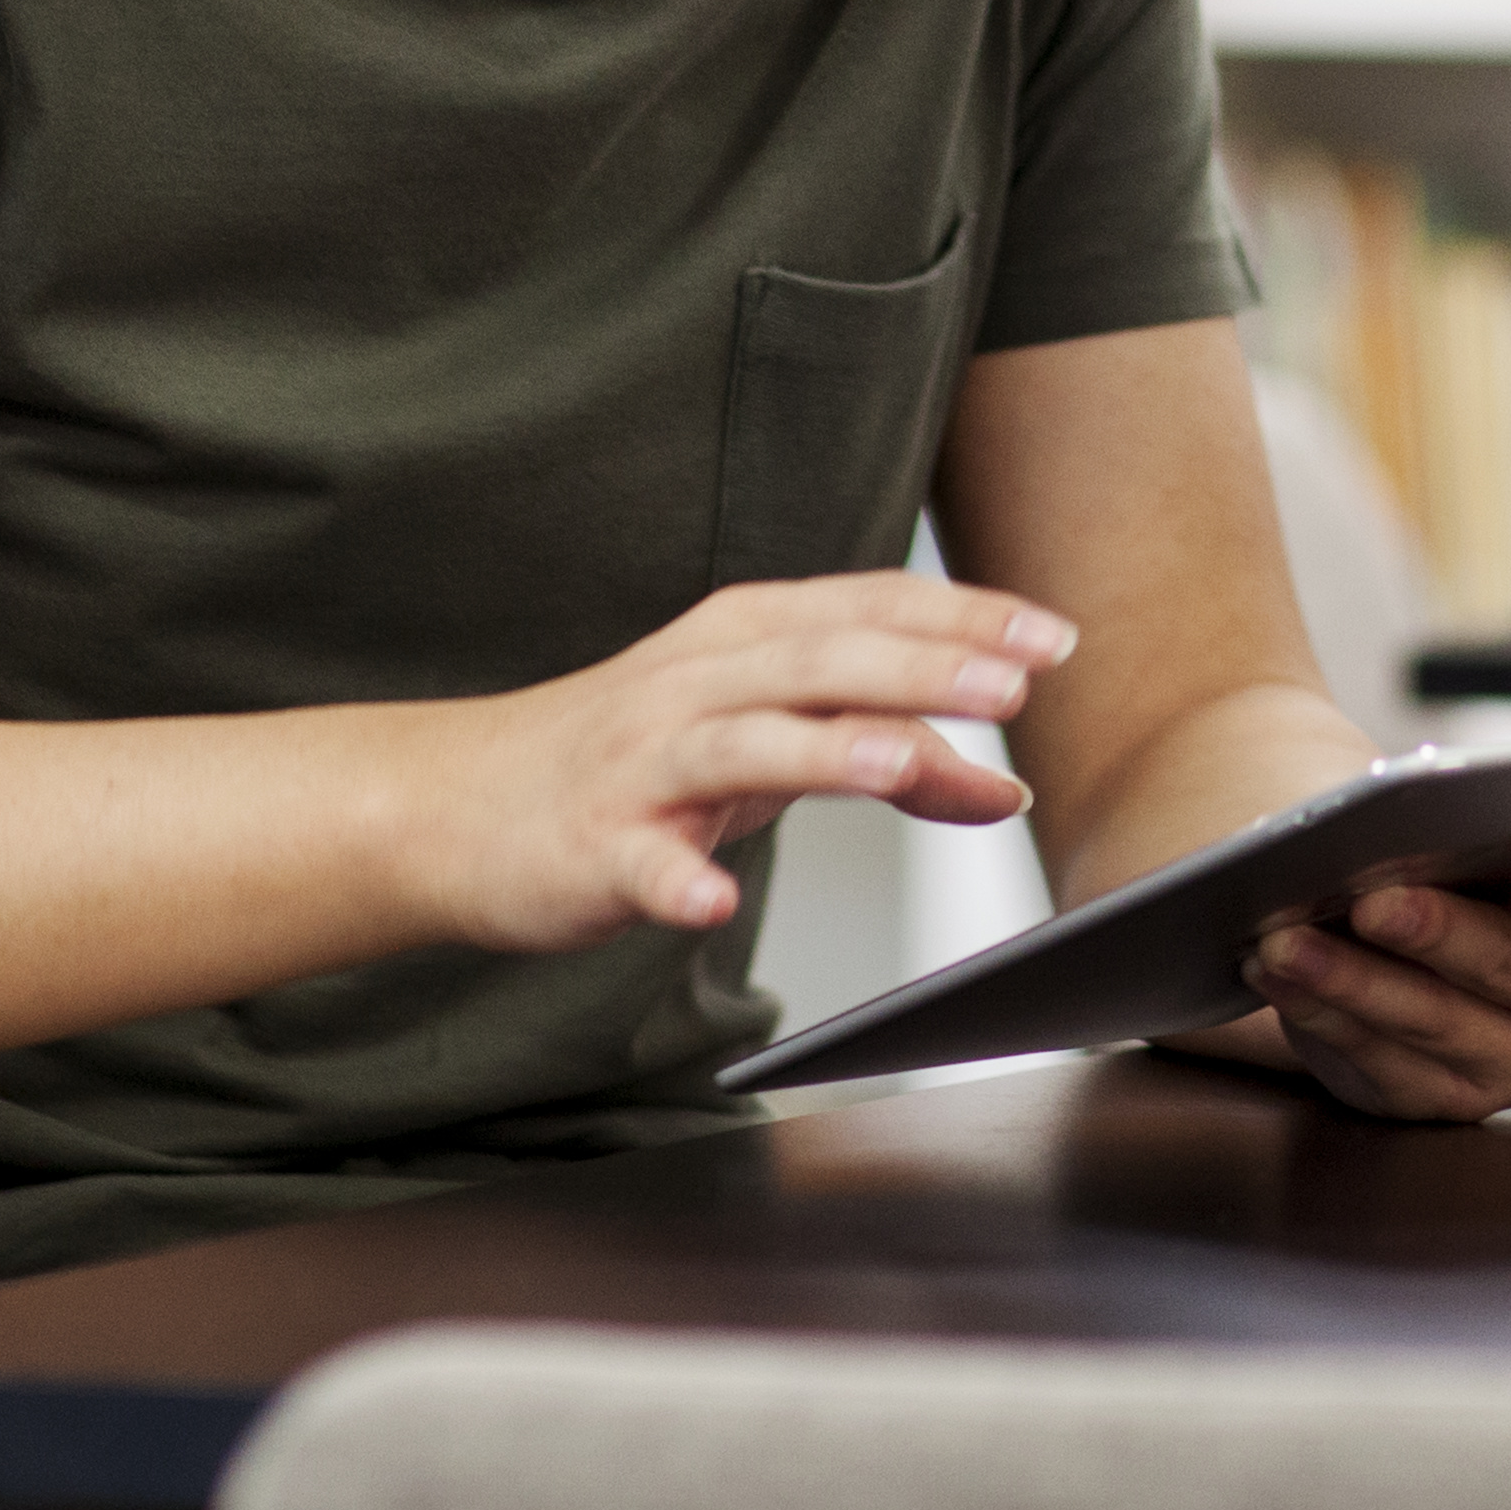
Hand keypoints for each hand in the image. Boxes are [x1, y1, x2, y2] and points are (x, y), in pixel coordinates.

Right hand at [411, 571, 1074, 953]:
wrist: (456, 804)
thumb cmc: (637, 761)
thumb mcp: (771, 746)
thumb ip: (885, 751)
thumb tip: (1002, 782)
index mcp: (745, 640)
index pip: (869, 610)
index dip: (962, 619)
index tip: (1053, 637)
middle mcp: (696, 683)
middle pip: (820, 662)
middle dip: (921, 668)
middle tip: (1012, 684)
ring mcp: (641, 762)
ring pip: (743, 743)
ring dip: (824, 752)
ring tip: (900, 767)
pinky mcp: (592, 842)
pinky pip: (639, 861)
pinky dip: (675, 878)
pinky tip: (710, 899)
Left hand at [1231, 838, 1510, 1119]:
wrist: (1422, 933)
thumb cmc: (1470, 863)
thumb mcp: (1492, 836)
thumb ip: (1482, 826)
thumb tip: (1410, 819)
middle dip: (1437, 932)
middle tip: (1372, 902)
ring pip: (1436, 1020)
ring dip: (1353, 979)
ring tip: (1287, 940)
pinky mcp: (1451, 1100)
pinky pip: (1380, 1061)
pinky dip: (1320, 1012)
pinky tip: (1277, 976)